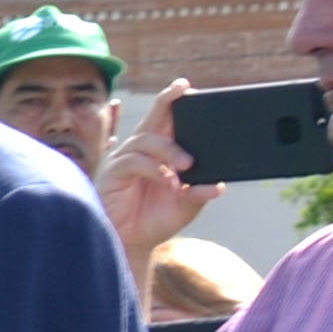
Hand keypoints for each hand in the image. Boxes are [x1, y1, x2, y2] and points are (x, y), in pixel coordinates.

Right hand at [102, 81, 220, 274]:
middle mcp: (140, 150)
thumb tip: (219, 186)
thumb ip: (199, 193)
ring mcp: (124, 160)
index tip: (187, 87)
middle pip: (153, 118)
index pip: (167, 120)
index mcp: (159, 152)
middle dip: (167, 101)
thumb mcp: (185, 206)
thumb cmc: (155, 220)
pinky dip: (154, 168)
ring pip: (146, 139)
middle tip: (183, 90)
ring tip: (188, 165)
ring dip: (169, 149)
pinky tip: (168, 180)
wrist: (133, 243)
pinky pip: (133, 162)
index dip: (174, 101)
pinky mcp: (113, 174)